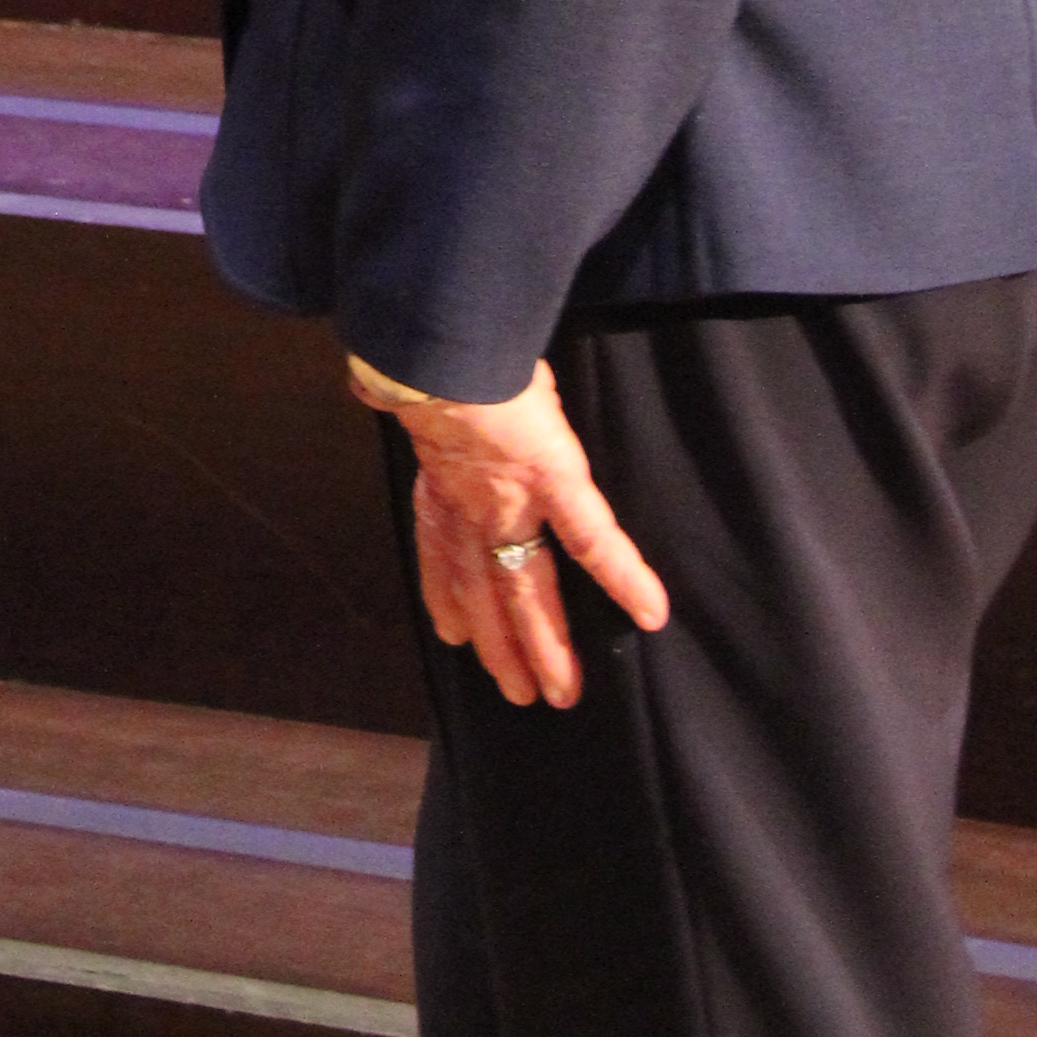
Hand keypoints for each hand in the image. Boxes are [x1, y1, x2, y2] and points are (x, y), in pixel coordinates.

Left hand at [348, 353, 668, 712]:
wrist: (433, 341)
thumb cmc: (434, 352)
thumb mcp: (428, 392)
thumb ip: (424, 411)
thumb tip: (386, 391)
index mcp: (441, 479)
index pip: (443, 553)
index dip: (448, 599)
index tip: (453, 634)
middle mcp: (470, 503)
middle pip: (486, 588)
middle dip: (502, 645)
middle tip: (520, 695)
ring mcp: (511, 498)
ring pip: (528, 588)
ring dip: (545, 643)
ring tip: (562, 692)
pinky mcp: (552, 480)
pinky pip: (592, 538)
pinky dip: (622, 576)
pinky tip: (649, 611)